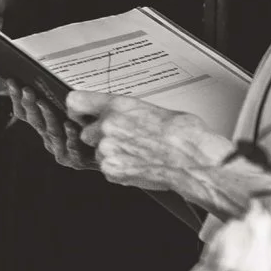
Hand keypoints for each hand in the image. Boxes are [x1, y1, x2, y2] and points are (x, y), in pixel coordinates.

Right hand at [0, 78, 93, 171]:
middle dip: (29, 104)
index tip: (13, 82)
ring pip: (51, 132)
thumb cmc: (95, 127)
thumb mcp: (77, 109)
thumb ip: (66, 99)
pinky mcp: (75, 160)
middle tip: (27, 90)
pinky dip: (70, 136)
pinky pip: (71, 148)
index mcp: (45, 126)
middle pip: (35, 121)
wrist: (114, 152)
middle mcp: (49, 138)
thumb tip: (52, 79)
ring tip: (43, 103)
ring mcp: (61, 150)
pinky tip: (70, 125)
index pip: (25, 112)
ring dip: (46, 117)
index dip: (17, 98)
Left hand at [63, 91, 261, 207]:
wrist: (194, 160)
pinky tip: (138, 164)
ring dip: (111, 154)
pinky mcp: (111, 170)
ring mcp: (107, 150)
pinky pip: (107, 169)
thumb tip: (120, 115)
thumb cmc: (183, 134)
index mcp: (118, 106)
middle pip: (86, 132)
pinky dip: (119, 169)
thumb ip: (127, 112)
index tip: (81, 114)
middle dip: (100, 137)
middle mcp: (108, 126)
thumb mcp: (153, 110)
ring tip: (137, 154)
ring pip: (98, 152)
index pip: (76, 101)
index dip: (78, 110)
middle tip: (123, 140)